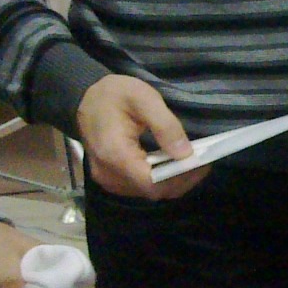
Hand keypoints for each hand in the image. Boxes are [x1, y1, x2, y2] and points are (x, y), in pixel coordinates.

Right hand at [77, 74, 203, 200]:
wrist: (85, 97)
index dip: (180, 178)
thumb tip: (186, 154)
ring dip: (172, 181)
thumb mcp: (144, 98)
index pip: (152, 183)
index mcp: (115, 154)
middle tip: (202, 162)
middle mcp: (108, 174)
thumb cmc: (114, 94)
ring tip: (191, 163)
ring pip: (148, 193)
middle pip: (153, 191)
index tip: (201, 164)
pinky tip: (172, 165)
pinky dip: (160, 180)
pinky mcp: (110, 178)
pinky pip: (139, 187)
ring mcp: (107, 179)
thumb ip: (165, 125)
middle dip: (181, 180)